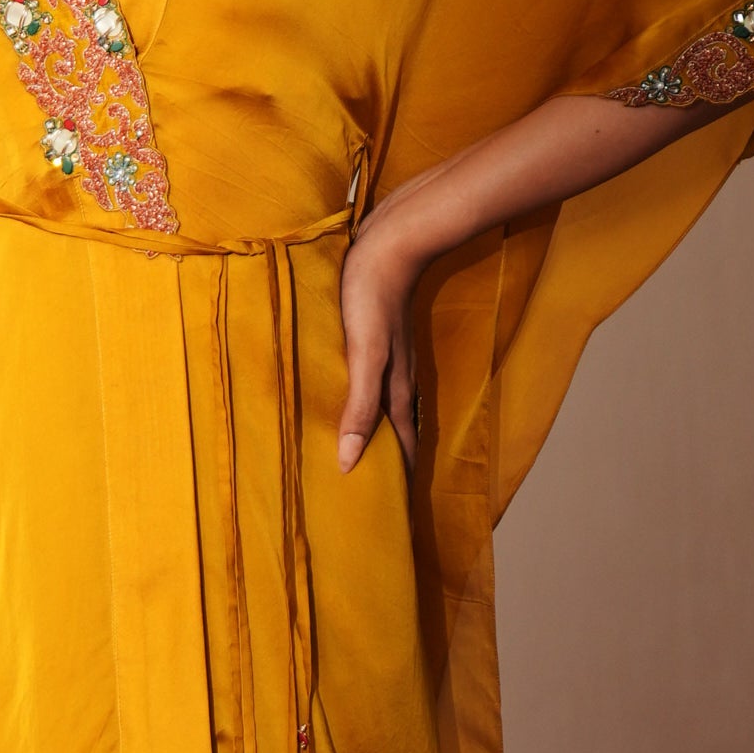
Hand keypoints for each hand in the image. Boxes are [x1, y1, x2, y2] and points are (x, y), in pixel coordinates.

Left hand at [336, 215, 421, 472]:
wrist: (391, 240)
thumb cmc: (372, 296)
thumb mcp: (364, 356)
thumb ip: (360, 407)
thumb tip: (349, 461)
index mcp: (397, 389)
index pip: (405, 446)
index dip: (401, 478)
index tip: (393, 512)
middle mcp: (398, 378)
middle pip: (398, 431)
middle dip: (392, 463)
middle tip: (376, 494)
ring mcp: (390, 357)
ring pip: (387, 406)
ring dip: (379, 433)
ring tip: (366, 457)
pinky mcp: (377, 336)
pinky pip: (374, 381)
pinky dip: (367, 402)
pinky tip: (353, 399)